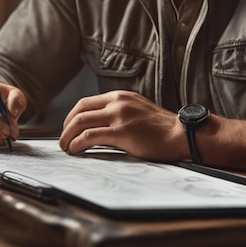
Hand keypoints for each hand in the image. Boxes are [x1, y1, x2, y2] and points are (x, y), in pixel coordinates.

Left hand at [59, 90, 188, 160]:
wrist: (182, 135)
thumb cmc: (162, 129)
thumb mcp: (137, 110)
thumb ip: (118, 113)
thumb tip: (96, 127)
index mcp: (120, 96)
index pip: (85, 102)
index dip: (71, 117)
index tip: (67, 129)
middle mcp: (118, 102)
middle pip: (80, 110)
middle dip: (66, 127)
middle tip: (63, 140)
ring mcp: (120, 116)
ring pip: (81, 122)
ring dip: (68, 136)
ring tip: (66, 148)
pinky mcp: (122, 132)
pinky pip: (91, 136)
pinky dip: (78, 143)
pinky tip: (76, 150)